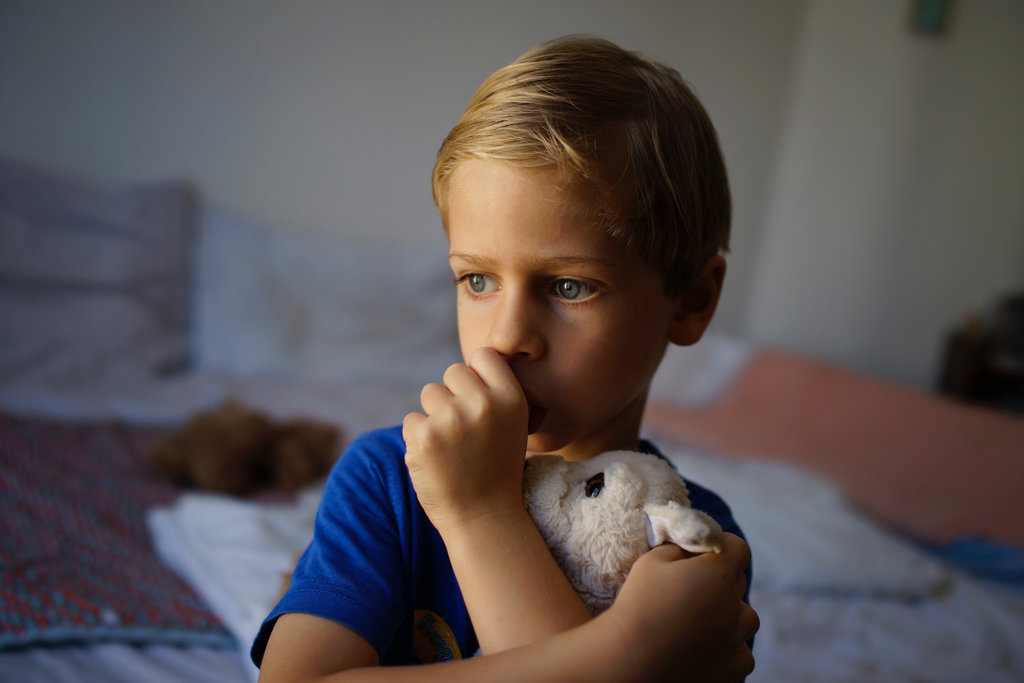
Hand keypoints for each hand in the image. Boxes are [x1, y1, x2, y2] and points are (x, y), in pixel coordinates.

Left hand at [402, 347, 529, 529]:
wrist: (483, 518)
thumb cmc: (496, 469)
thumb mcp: (513, 426)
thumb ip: (495, 393)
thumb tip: (470, 365)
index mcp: (511, 398)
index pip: (485, 356)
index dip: (477, 376)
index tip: (478, 400)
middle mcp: (483, 404)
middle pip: (453, 372)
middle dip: (453, 396)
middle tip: (464, 431)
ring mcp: (451, 419)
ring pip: (429, 393)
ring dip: (434, 416)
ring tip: (452, 448)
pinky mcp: (423, 437)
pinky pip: (412, 420)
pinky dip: (418, 439)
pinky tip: (437, 460)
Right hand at [604, 533, 757, 681]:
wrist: (629, 658)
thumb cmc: (638, 605)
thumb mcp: (652, 561)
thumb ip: (678, 550)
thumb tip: (689, 552)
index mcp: (719, 574)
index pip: (738, 548)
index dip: (722, 545)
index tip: (705, 552)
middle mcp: (735, 606)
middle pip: (738, 583)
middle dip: (719, 579)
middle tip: (691, 587)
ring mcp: (737, 640)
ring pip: (746, 619)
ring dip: (730, 615)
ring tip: (701, 621)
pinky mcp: (733, 668)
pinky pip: (743, 653)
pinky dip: (730, 648)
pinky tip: (706, 647)